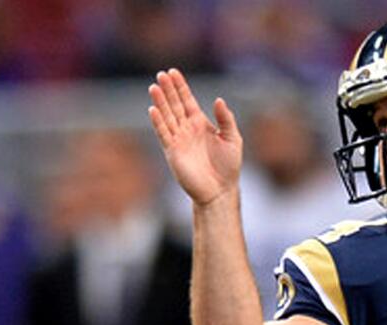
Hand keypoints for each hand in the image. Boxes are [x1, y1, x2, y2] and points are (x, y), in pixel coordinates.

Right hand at [147, 68, 241, 205]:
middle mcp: (187, 129)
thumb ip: (226, 119)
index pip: (187, 100)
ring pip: (167, 116)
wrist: (220, 190)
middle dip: (168, 90)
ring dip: (160, 102)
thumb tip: (218, 99)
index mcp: (200, 123)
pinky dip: (158, 122)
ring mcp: (178, 139)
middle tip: (161, 74)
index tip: (173, 72)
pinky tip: (153, 109)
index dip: (180, 86)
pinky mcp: (173, 152)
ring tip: (154, 87)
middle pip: (175, 105)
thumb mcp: (233, 139)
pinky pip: (164, 134)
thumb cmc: (228, 166)